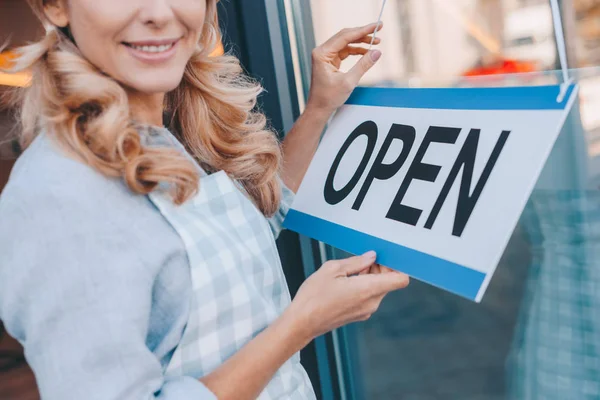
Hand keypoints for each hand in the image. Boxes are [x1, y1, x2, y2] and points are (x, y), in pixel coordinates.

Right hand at [287, 251, 408, 339]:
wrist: (302, 322)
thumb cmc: (313, 297)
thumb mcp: (332, 269)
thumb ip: (356, 262)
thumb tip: (371, 257)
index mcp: (367, 289)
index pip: (401, 279)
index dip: (397, 266)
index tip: (385, 258)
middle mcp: (371, 302)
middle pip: (389, 282)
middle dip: (379, 268)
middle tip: (362, 261)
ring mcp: (366, 310)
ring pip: (379, 289)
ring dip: (370, 277)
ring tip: (350, 271)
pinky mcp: (359, 314)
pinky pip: (369, 297)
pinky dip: (364, 287)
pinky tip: (347, 282)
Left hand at [306, 23, 383, 116]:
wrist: (319, 109)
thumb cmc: (328, 98)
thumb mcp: (349, 82)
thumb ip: (363, 65)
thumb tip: (377, 52)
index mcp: (322, 54)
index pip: (345, 36)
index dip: (362, 30)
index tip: (376, 26)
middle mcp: (322, 51)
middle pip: (345, 36)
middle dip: (362, 33)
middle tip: (378, 29)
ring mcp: (325, 55)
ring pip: (346, 42)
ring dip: (360, 42)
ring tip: (376, 41)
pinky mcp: (329, 61)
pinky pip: (344, 51)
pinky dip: (356, 50)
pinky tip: (366, 51)